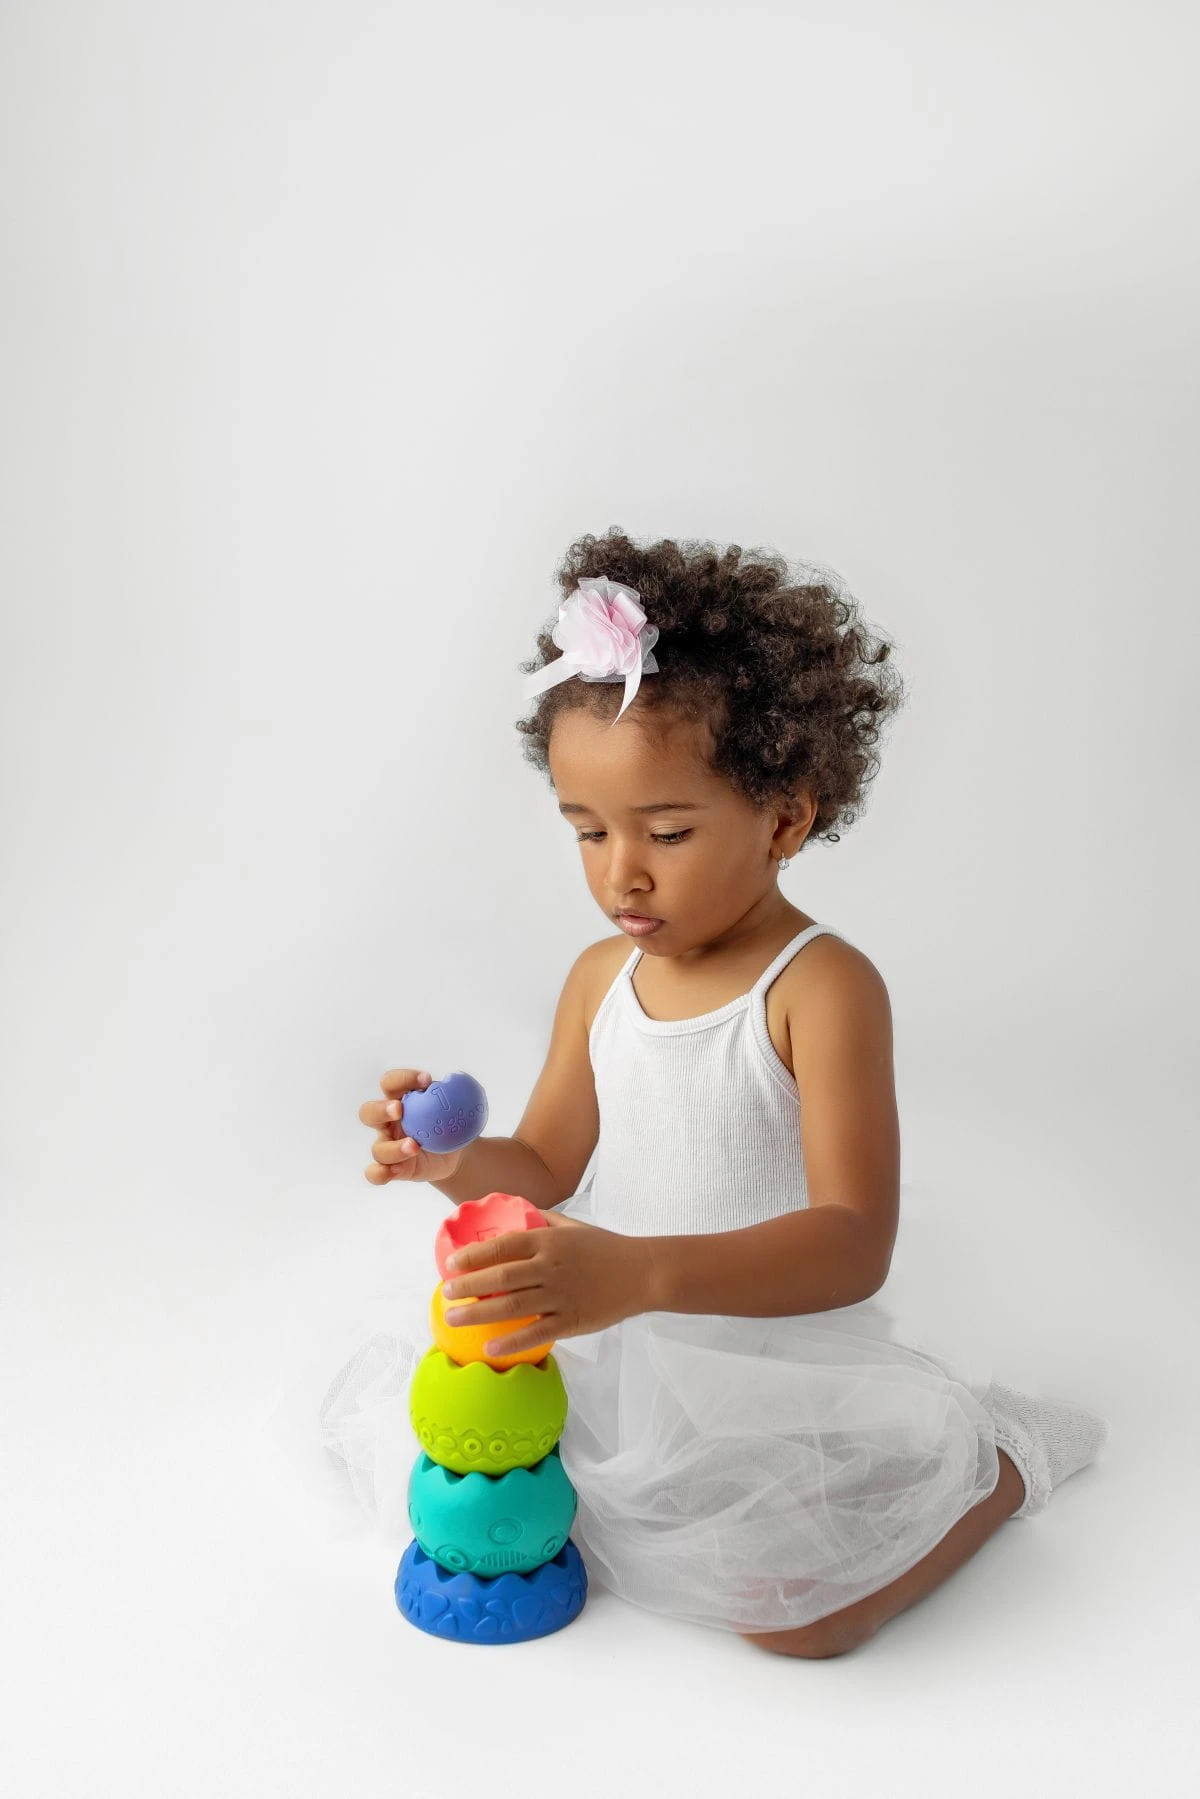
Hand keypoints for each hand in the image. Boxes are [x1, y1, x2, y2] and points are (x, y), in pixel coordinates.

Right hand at [359, 1067, 466, 1186]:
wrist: (455, 1153)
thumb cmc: (449, 1121)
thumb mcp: (454, 1105)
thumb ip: (453, 1093)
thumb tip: (459, 1080)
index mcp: (399, 1099)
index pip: (390, 1082)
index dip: (402, 1078)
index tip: (426, 1080)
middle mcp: (388, 1122)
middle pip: (368, 1112)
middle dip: (381, 1109)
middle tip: (399, 1109)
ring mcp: (388, 1146)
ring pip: (377, 1148)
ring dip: (394, 1148)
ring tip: (414, 1146)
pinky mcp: (393, 1168)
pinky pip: (376, 1173)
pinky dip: (380, 1173)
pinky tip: (396, 1171)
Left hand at [440, 1212, 656, 1356]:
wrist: (642, 1272)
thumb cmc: (604, 1248)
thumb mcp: (573, 1226)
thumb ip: (543, 1220)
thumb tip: (516, 1212)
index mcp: (549, 1241)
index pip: (504, 1246)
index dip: (474, 1255)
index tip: (451, 1263)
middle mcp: (551, 1267)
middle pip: (502, 1277)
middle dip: (469, 1286)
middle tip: (446, 1293)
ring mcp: (561, 1295)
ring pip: (513, 1306)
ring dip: (480, 1313)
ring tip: (454, 1318)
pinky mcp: (572, 1320)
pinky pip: (537, 1333)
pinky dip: (512, 1341)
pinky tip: (490, 1346)